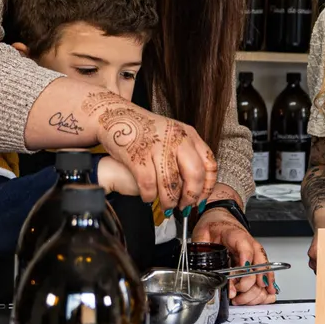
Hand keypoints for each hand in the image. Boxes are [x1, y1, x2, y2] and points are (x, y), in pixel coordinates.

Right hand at [79, 90, 216, 207]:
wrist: (115, 116)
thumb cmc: (144, 130)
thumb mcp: (172, 135)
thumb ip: (186, 155)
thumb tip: (197, 186)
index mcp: (188, 135)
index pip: (209, 164)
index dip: (207, 187)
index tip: (201, 199)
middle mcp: (176, 139)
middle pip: (195, 175)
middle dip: (190, 197)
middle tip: (184, 207)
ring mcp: (157, 147)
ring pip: (171, 185)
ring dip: (169, 201)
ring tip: (166, 206)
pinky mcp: (138, 156)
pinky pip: (149, 186)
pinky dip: (149, 196)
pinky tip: (148, 197)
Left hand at [193, 208, 275, 305]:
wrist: (220, 217)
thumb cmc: (214, 224)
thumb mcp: (202, 233)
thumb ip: (201, 250)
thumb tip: (204, 270)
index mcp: (237, 235)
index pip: (246, 250)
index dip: (244, 268)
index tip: (238, 282)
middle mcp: (250, 244)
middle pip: (257, 265)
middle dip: (247, 283)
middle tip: (235, 291)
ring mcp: (255, 251)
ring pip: (264, 270)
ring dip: (256, 287)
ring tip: (244, 298)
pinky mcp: (256, 257)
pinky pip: (266, 270)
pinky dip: (268, 282)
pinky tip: (269, 291)